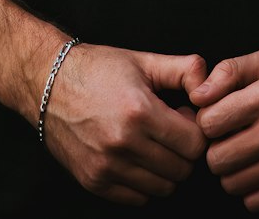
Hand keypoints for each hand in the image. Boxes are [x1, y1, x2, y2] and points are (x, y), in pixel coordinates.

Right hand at [42, 43, 208, 205]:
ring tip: (152, 143)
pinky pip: (137, 198)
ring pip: (162, 188)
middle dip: (183, 151)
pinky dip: (144, 182)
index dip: (196, 131)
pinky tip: (136, 157)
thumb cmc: (99, 68)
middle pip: (182, 169)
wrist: (48, 83)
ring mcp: (106, 166)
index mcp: (140, 111)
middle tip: (169, 131)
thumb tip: (210, 87)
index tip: (183, 117)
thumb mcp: (144, 60)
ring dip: (165, 169)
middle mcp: (123, 143)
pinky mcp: (93, 181)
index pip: (194, 144)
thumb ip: (185, 69)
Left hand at [189, 49, 258, 211]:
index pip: (210, 123)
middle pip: (217, 159)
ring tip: (245, 152)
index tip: (218, 116)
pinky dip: (251, 189)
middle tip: (228, 137)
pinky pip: (256, 202)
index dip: (206, 120)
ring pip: (233, 183)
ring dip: (232, 170)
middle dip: (215, 148)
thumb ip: (229, 71)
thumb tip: (197, 94)